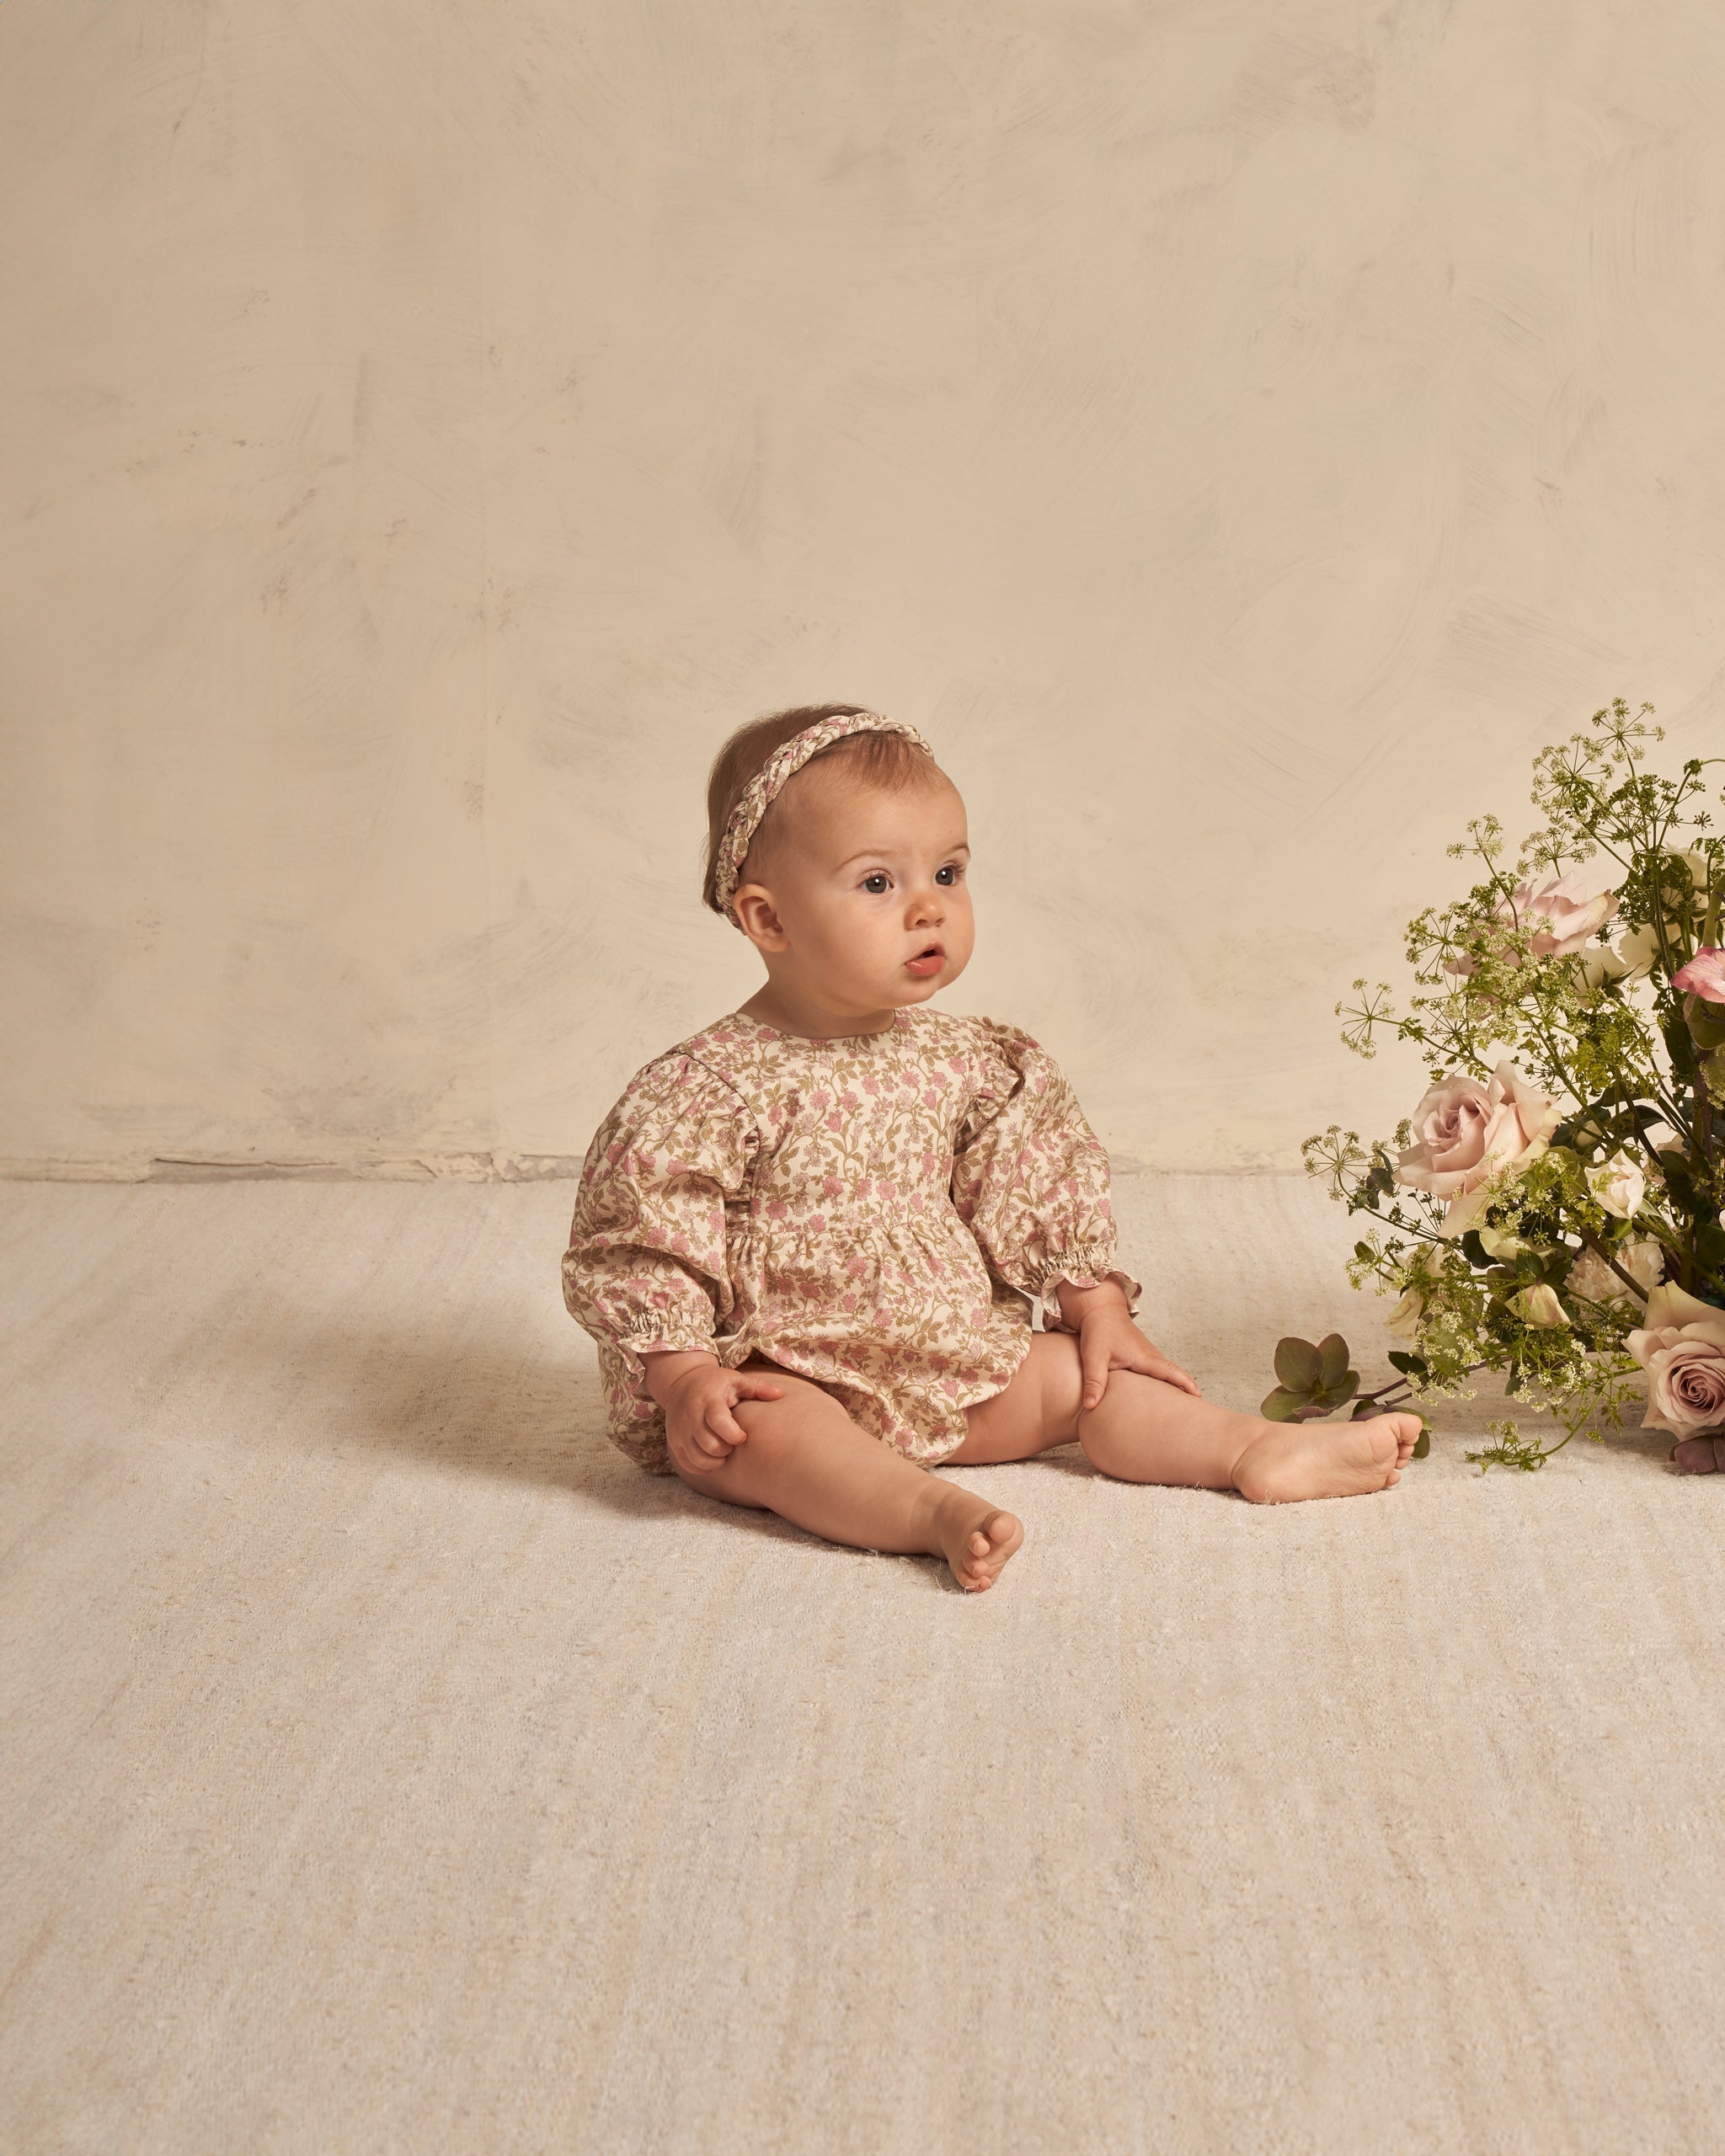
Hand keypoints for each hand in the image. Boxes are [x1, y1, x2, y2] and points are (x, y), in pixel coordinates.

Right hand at [656, 1356, 785, 1475]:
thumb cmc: (715, 1383)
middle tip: (732, 1442)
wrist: (681, 1382)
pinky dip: (702, 1467)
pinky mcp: (674, 1442)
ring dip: (715, 1461)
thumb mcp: (735, 1379)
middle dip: (727, 1450)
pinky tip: (711, 1457)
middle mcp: (690, 1417)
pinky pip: (688, 1464)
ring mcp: (679, 1431)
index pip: (719, 1423)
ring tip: (723, 1450)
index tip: (742, 1435)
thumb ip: (757, 1388)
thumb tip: (780, 1395)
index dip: (734, 1435)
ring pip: (698, 1459)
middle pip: (710, 1446)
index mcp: (708, 1400)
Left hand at [1074, 1306, 1202, 1412]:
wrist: (1099, 1309)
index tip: (1199, 1397)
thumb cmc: (1098, 1330)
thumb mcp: (1094, 1356)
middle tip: (1197, 1409)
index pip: (1170, 1372)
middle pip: (1174, 1374)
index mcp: (1144, 1356)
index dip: (1185, 1384)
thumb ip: (1094, 1381)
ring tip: (1183, 1406)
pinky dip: (1165, 1380)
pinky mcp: (1142, 1355)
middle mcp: (1151, 1355)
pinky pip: (1159, 1369)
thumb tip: (1090, 1406)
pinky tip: (1162, 1392)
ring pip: (1167, 1371)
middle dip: (1186, 1389)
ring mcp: (1148, 1354)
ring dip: (1176, 1385)